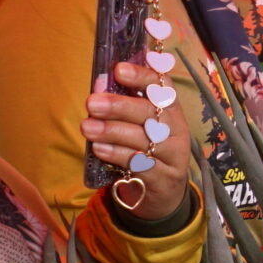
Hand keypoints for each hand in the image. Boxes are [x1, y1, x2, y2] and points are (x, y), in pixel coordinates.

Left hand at [85, 60, 193, 220]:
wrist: (161, 194)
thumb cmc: (144, 150)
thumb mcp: (137, 126)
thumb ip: (121, 105)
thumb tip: (99, 85)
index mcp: (171, 110)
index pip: (162, 87)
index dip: (142, 76)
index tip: (119, 69)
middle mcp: (176, 130)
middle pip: (151, 113)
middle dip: (119, 106)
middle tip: (92, 103)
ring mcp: (173, 155)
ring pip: (143, 139)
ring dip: (112, 131)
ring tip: (87, 127)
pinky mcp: (164, 178)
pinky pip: (141, 164)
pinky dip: (118, 155)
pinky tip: (99, 149)